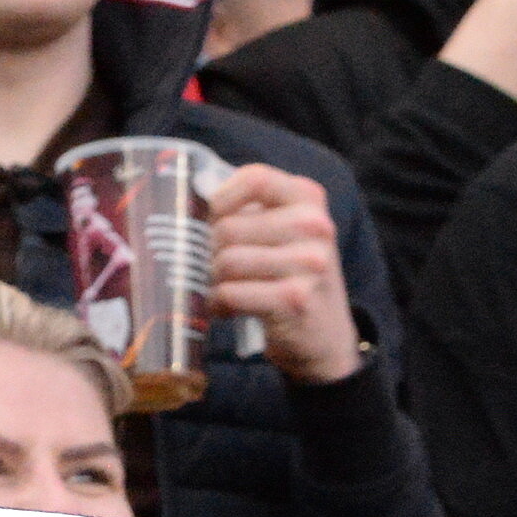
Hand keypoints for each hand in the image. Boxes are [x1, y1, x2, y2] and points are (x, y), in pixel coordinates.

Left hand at [206, 160, 363, 384]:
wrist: (326, 337)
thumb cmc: (291, 277)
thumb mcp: (286, 233)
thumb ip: (250, 211)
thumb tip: (189, 202)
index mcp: (310, 199)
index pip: (255, 179)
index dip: (220, 197)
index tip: (206, 216)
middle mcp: (316, 227)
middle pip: (230, 226)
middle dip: (207, 250)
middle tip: (206, 265)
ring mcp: (309, 264)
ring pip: (227, 260)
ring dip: (210, 279)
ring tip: (215, 287)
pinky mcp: (295, 300)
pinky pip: (232, 293)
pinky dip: (217, 303)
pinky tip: (223, 307)